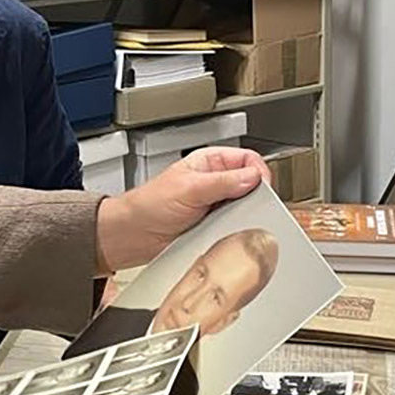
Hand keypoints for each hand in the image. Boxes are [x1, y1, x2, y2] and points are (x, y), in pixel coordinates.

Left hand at [94, 147, 270, 272]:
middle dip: (254, 196)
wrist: (132, 235)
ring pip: (244, 207)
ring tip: (236, 221)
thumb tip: (252, 177)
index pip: (247, 159)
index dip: (258, 172)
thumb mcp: (189, 189)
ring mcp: (215, 204)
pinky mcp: (213, 225)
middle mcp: (214, 181)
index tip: (261, 188)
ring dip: (244, 215)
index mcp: (209, 162)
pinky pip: (234, 226)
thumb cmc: (149, 205)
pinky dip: (235, 230)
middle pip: (250, 184)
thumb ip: (222, 182)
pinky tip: (229, 233)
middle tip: (252, 208)